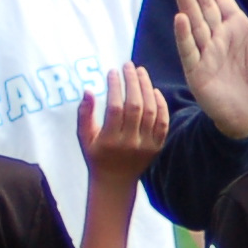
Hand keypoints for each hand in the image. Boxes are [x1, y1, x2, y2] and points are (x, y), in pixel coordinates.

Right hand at [77, 65, 170, 180]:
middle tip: (129, 65)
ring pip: (151, 112)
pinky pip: (163, 122)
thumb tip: (88, 90)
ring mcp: (146, 145)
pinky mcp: (157, 146)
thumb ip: (84, 114)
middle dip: (133, 82)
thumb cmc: (96, 156)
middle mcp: (130, 143)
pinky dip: (161, 105)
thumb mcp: (84, 137)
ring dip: (147, 88)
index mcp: (109, 141)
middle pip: (136, 106)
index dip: (115, 87)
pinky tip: (154, 90)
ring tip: (140, 72)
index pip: (115, 108)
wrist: (115, 182)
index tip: (112, 71)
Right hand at [171, 0, 247, 141]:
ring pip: (195, 25)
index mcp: (236, 27)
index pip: (221, 0)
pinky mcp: (197, 71)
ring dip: (188, 6)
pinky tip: (180, 19)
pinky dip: (184, 36)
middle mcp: (218, 36)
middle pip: (205, 8)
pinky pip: (189, 51)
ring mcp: (206, 52)